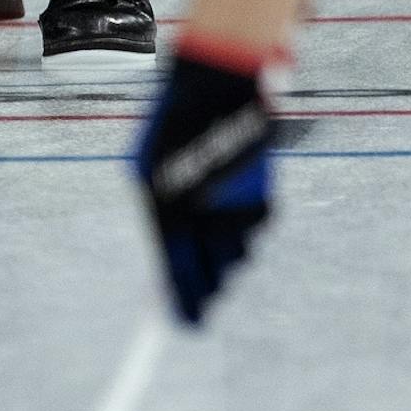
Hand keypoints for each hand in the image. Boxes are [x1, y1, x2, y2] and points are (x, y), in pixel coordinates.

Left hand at [135, 41, 277, 324]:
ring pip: (238, 254)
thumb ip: (157, 225)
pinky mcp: (262, 196)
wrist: (213, 86)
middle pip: (216, 276)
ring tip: (212, 217)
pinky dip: (244, 222)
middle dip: (210, 285)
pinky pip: (255, 229)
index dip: (185, 305)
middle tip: (207, 291)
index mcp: (166, 212)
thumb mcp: (147, 174)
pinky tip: (230, 196)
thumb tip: (162, 278)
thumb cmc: (170, 130)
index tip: (187, 324)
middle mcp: (204, 216)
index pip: (178, 276)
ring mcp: (236, 208)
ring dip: (227, 249)